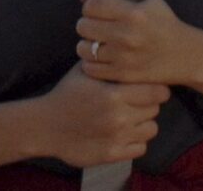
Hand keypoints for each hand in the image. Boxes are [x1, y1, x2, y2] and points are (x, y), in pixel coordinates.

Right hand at [36, 65, 166, 167]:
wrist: (46, 125)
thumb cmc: (66, 94)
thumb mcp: (84, 71)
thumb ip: (107, 62)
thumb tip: (126, 47)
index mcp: (113, 94)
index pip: (155, 92)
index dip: (157, 88)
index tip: (153, 87)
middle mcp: (118, 117)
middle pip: (154, 109)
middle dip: (149, 104)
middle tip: (139, 101)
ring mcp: (116, 138)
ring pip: (151, 129)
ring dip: (144, 122)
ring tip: (133, 117)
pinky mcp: (112, 155)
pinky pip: (141, 148)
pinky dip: (136, 141)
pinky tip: (125, 133)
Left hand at [76, 0, 201, 87]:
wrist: (185, 55)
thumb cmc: (165, 24)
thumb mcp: (149, 0)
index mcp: (133, 13)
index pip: (92, 6)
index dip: (90, 7)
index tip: (95, 10)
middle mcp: (127, 35)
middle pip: (83, 26)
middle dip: (87, 24)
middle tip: (94, 27)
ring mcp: (123, 57)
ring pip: (84, 48)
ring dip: (87, 44)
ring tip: (96, 43)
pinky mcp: (123, 75)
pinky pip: (91, 68)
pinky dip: (91, 62)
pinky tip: (100, 57)